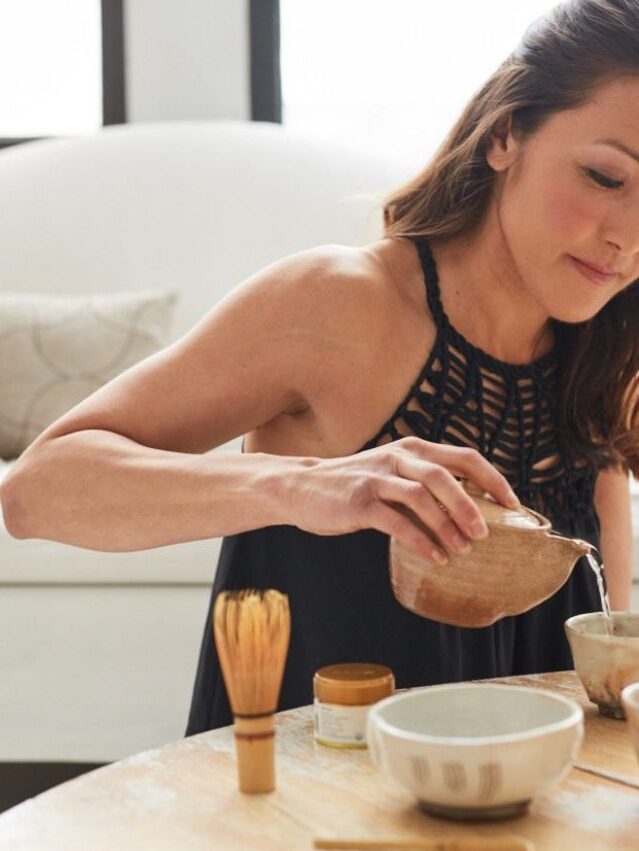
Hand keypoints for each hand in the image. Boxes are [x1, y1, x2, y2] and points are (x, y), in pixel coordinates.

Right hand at [291, 437, 519, 565]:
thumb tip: (468, 511)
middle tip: (485, 534)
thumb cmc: (355, 485)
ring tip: (462, 549)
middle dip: (470, 505)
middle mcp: (398, 457)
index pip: (464, 457)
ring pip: (421, 496)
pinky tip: (435, 557)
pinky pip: (396, 521)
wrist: (301, 487)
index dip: (492, 479)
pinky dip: (420, 541)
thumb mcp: (392, 473)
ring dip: (446, 524)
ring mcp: (377, 477)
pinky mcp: (359, 501)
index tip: (512, 504)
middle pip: (444, 475)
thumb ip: (423, 483)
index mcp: (413, 448)